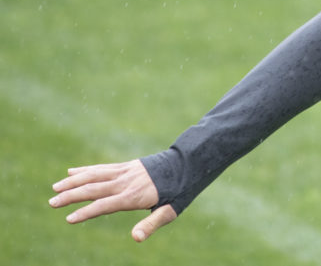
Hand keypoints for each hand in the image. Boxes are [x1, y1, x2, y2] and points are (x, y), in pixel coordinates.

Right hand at [49, 160, 177, 241]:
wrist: (188, 164)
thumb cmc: (179, 192)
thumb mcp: (170, 211)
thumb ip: (152, 224)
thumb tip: (136, 238)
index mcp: (134, 196)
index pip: (105, 205)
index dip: (87, 212)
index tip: (69, 219)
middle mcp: (126, 182)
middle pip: (94, 189)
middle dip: (71, 196)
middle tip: (51, 202)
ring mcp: (125, 172)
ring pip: (94, 175)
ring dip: (74, 181)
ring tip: (55, 187)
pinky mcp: (127, 166)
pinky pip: (102, 167)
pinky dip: (86, 170)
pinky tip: (72, 172)